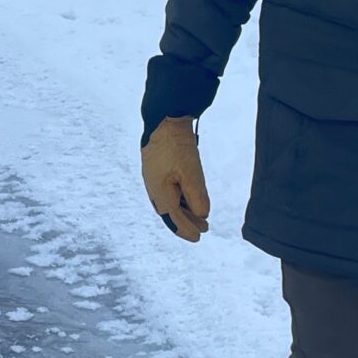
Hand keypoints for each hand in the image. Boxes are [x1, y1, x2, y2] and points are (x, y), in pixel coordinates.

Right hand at [142, 117, 210, 241]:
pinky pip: (167, 191)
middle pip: (170, 212)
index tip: (199, 237)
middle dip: (186, 222)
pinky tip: (187, 197)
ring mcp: (153, 178)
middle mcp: (153, 188)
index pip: (174, 218)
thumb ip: (197, 196)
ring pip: (168, 201)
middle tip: (204, 229)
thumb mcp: (192, 173)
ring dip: (184, 210)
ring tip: (199, 215)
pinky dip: (179, 199)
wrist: (163, 119)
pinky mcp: (156, 168)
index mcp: (160, 192)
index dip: (187, 229)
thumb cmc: (177, 146)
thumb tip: (202, 215)